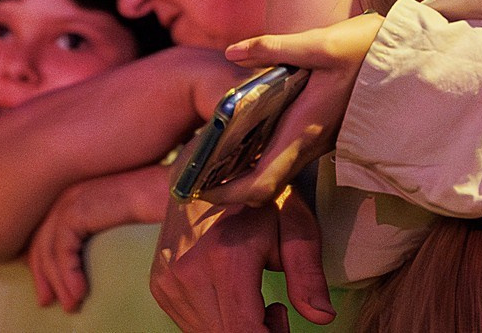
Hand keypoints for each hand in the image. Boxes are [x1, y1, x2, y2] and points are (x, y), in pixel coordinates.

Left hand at [28, 165, 170, 312]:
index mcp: (82, 193)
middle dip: (43, 274)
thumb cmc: (161, 203)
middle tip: (47, 302)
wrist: (178, 188)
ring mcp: (75, 198)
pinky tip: (79, 293)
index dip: (44, 261)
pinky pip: (63, 248)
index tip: (50, 288)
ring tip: (72, 305)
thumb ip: (103, 230)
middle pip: (42, 240)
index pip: (49, 230)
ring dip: (59, 281)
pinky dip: (68, 274)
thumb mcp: (123, 220)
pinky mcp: (82, 208)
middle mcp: (73, 192)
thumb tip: (91, 258)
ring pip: (51, 247)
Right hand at [149, 192, 334, 332]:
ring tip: (256, 299)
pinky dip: (218, 321)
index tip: (283, 318)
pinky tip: (233, 295)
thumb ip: (307, 271)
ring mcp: (168, 280)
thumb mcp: (295, 221)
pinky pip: (192, 324)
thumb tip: (322, 317)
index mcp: (227, 258)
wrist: (210, 165)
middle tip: (277, 310)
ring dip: (236, 330)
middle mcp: (189, 272)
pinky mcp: (159, 284)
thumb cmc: (262, 193)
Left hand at [211, 12, 385, 208]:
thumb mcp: (321, 42)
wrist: (409, 57)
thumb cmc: (368, 50)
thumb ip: (273, 48)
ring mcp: (318, 142)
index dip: (225, 193)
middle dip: (227, 188)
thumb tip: (231, 52)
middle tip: (197, 169)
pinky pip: (286, 158)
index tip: (197, 185)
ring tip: (213, 150)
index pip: (260, 184)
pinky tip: (246, 132)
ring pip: (275, 174)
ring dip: (243, 172)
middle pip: (264, 188)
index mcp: (303, 130)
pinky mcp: (323, 133)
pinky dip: (259, 157)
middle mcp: (310, 145)